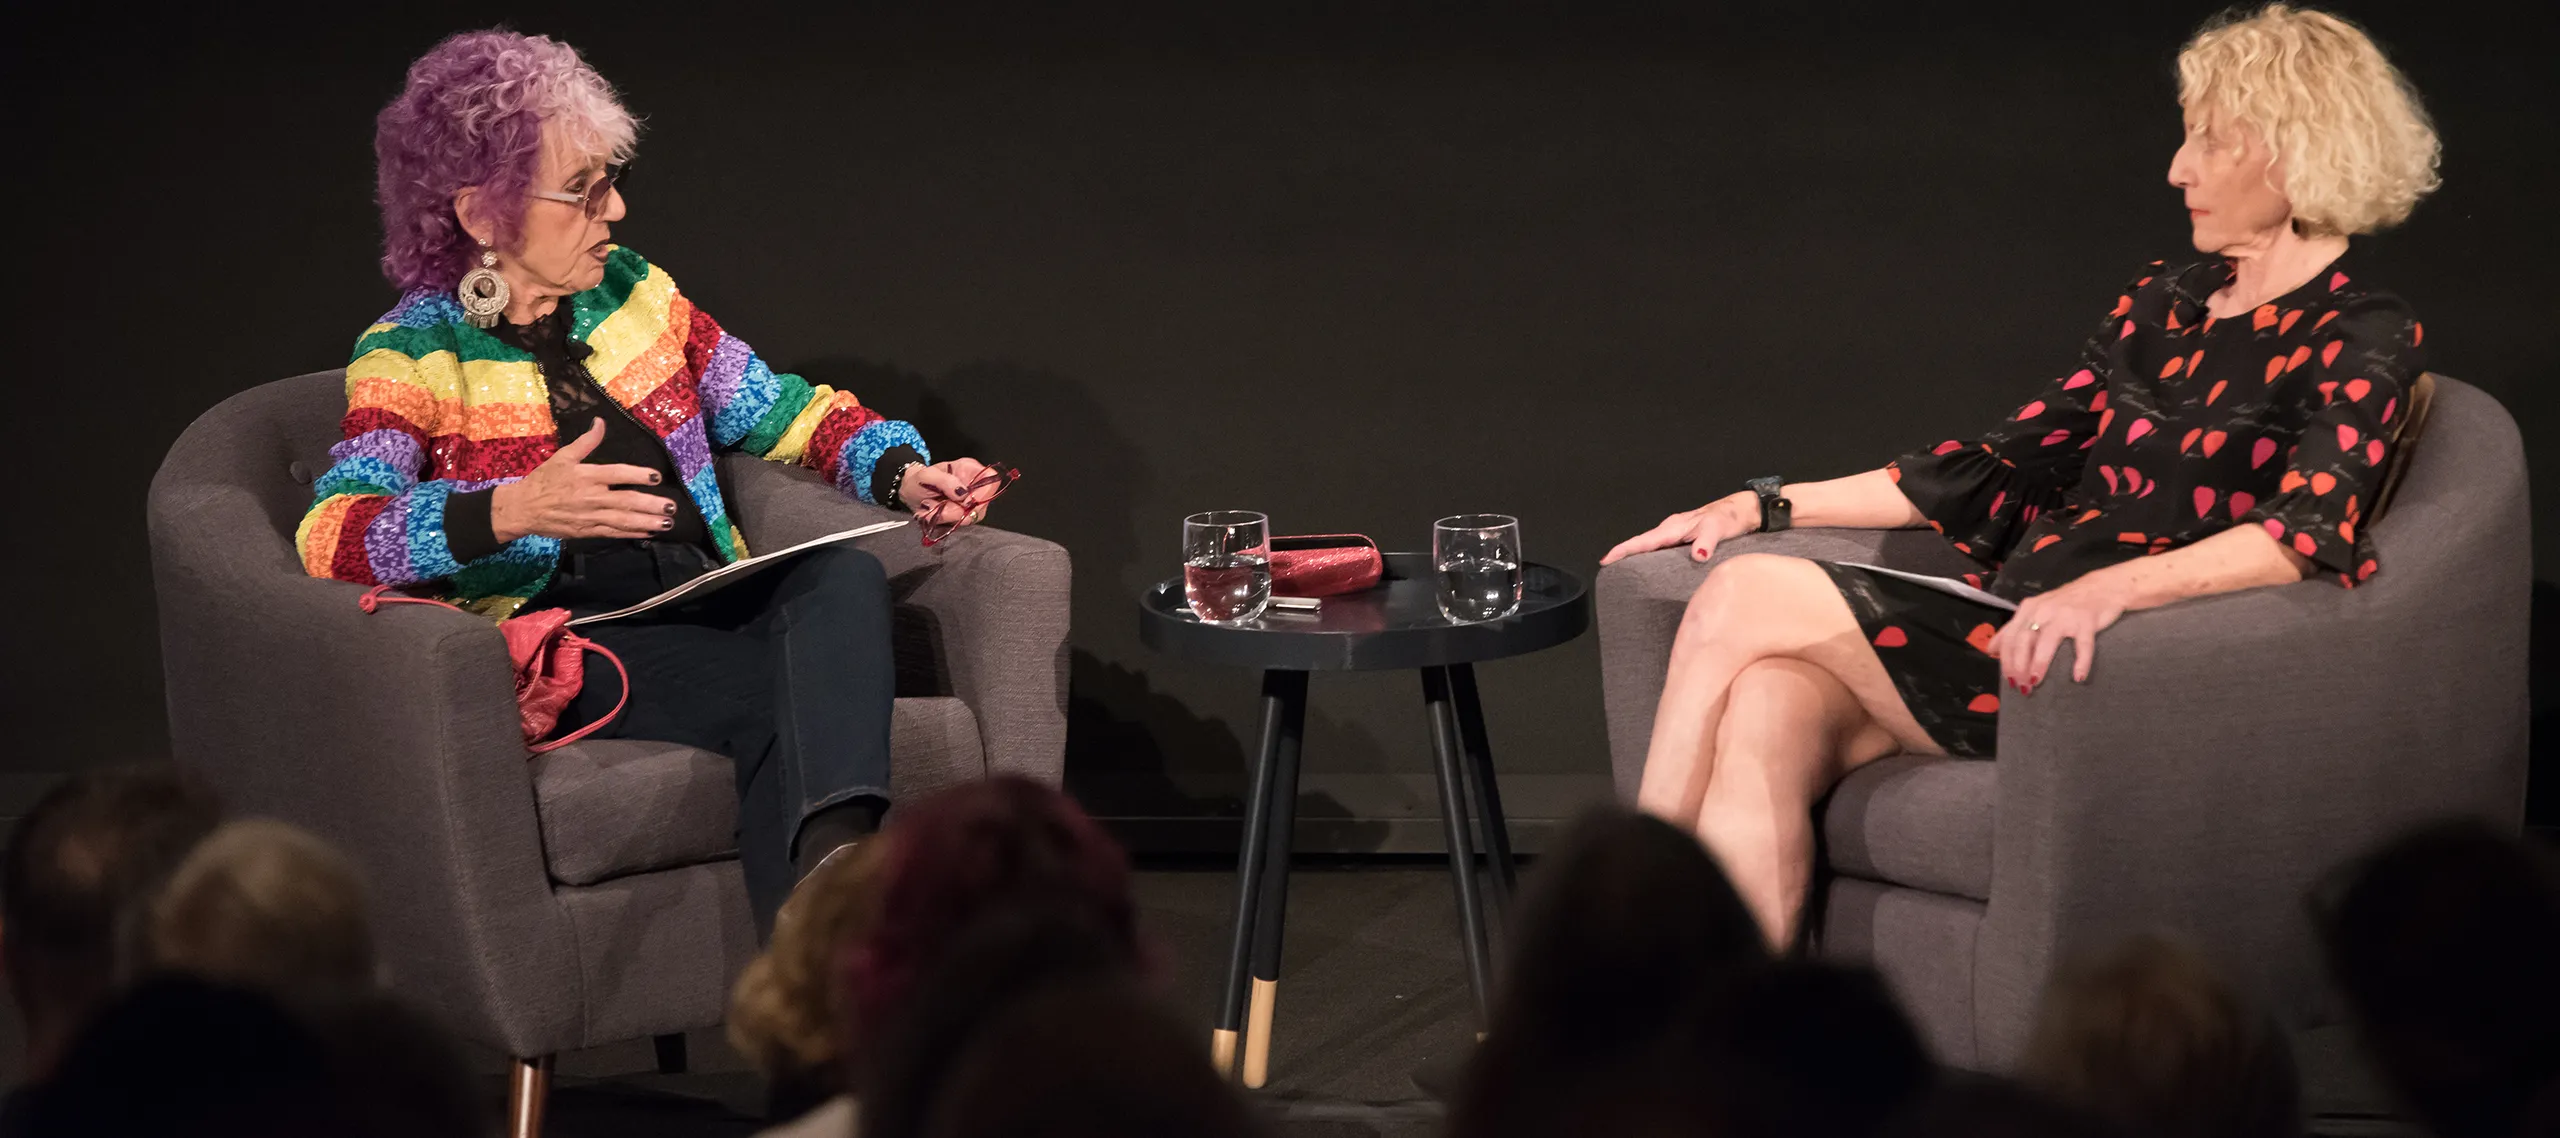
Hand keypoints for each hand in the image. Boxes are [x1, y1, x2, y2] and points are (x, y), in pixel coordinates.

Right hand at [489, 418, 674, 541]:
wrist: (523, 508)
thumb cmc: (544, 480)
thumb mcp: (563, 456)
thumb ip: (586, 441)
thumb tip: (600, 422)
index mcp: (587, 476)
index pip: (618, 474)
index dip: (638, 475)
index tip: (656, 477)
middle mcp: (592, 497)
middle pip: (627, 501)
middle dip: (651, 505)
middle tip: (671, 507)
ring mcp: (591, 516)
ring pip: (624, 520)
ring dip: (647, 522)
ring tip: (667, 523)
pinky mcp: (588, 531)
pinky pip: (614, 533)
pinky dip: (632, 534)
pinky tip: (648, 533)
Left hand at [899, 458, 994, 527]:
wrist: (910, 492)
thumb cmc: (918, 479)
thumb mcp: (927, 475)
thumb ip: (946, 481)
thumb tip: (964, 493)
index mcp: (970, 470)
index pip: (991, 481)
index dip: (983, 494)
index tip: (965, 502)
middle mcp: (974, 486)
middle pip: (982, 504)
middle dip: (959, 511)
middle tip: (941, 508)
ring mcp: (969, 502)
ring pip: (971, 517)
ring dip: (949, 517)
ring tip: (932, 509)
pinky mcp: (962, 514)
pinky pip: (960, 523)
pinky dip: (945, 521)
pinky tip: (935, 513)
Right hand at [1601, 493, 1760, 565]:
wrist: (1740, 511)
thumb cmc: (1728, 518)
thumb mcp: (1718, 529)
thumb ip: (1706, 542)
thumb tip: (1697, 556)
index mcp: (1673, 527)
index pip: (1643, 541)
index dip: (1623, 550)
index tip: (1606, 560)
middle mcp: (1670, 529)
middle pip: (1640, 542)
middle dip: (1621, 552)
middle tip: (1605, 566)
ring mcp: (1675, 532)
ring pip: (1648, 543)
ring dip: (1633, 552)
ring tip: (1618, 566)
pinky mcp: (1682, 536)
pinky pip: (1658, 546)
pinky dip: (1647, 553)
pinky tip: (1646, 562)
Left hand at [1984, 571, 2134, 693]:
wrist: (2103, 586)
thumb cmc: (2066, 603)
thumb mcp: (2036, 610)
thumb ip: (2014, 629)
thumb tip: (1991, 650)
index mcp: (2029, 609)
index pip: (2010, 637)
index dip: (2006, 660)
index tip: (2008, 680)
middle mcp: (2043, 611)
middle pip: (2023, 640)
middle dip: (2018, 665)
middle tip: (2021, 686)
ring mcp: (2065, 615)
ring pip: (2047, 641)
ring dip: (2038, 663)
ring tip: (2035, 682)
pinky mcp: (2087, 620)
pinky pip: (2083, 644)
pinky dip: (2081, 662)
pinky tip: (2078, 677)